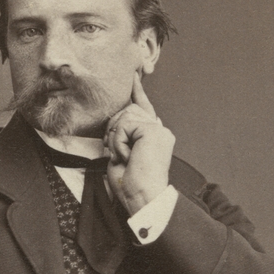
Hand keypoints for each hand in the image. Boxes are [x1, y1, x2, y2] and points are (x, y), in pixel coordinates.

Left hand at [104, 74, 175, 215]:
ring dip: (116, 138)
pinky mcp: (153, 130)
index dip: (137, 91)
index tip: (133, 76)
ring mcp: (158, 129)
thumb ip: (121, 136)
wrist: (143, 198)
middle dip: (114, 129)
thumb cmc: (131, 185)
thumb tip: (115, 123)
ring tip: (124, 156)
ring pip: (124, 115)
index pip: (144, 108)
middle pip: (127, 110)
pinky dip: (119, 141)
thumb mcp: (121, 156)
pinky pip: (124, 124)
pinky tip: (128, 155)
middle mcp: (159, 130)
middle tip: (116, 153)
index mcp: (153, 136)